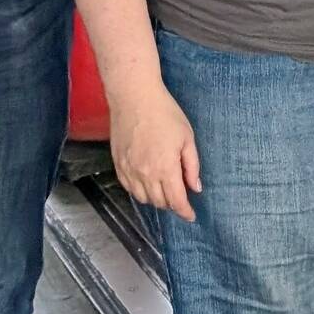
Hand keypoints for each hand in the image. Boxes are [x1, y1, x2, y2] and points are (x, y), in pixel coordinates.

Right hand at [109, 79, 203, 221]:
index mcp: (165, 168)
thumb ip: (192, 165)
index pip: (176, 201)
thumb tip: (195, 187)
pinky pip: (129, 188)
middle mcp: (145, 174)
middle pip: (160, 203)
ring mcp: (129, 170)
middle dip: (172, 204)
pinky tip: (147, 184)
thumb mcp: (187, 137)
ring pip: (143, 199)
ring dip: (156, 200)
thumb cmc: (164, 113)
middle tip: (181, 198)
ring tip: (165, 191)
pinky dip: (140, 191)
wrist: (134, 97)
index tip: (191, 215)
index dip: (185, 212)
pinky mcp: (118, 164)